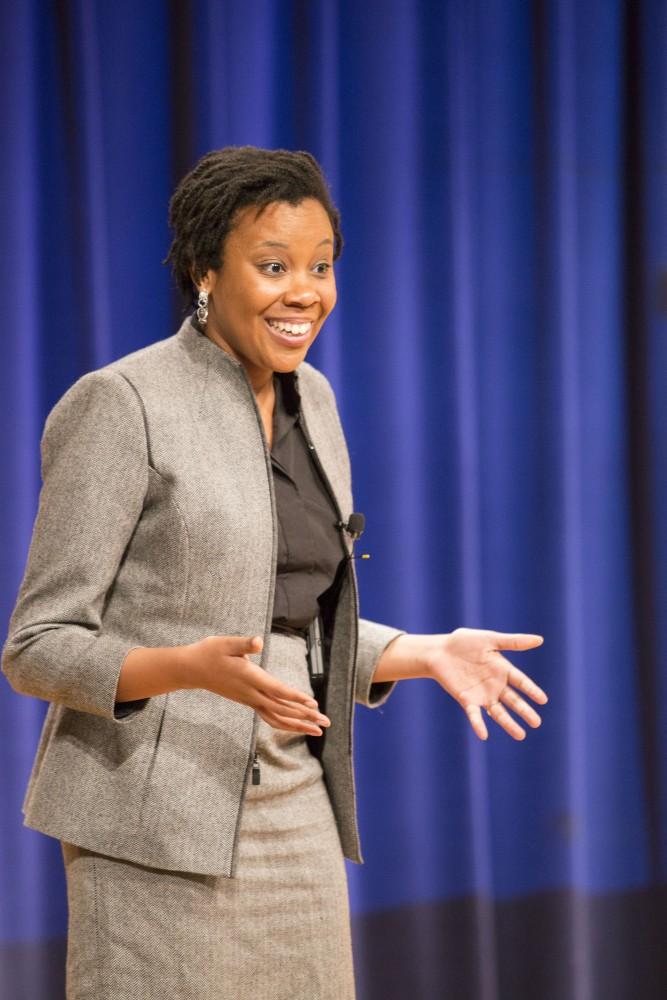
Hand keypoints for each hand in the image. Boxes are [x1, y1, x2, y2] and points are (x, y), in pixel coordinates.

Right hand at [186, 635, 329, 735]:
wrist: (191, 669)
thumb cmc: (209, 653)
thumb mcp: (225, 643)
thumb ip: (244, 644)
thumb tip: (258, 641)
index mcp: (250, 677)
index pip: (277, 690)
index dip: (295, 698)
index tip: (313, 703)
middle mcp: (251, 693)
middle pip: (282, 709)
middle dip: (305, 716)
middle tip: (326, 722)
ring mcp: (249, 699)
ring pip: (276, 717)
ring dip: (298, 724)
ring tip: (317, 729)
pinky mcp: (247, 700)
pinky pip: (269, 716)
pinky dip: (285, 721)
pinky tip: (296, 724)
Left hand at [425, 628, 546, 740]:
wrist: (439, 650)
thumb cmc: (464, 642)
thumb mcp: (490, 639)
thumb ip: (513, 642)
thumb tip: (540, 639)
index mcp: (502, 670)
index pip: (521, 682)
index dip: (532, 690)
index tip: (543, 700)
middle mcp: (495, 685)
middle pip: (513, 701)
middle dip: (524, 711)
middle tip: (537, 723)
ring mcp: (482, 694)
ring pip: (498, 712)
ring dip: (508, 724)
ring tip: (521, 736)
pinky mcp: (467, 700)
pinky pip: (474, 715)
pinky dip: (479, 724)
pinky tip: (483, 735)